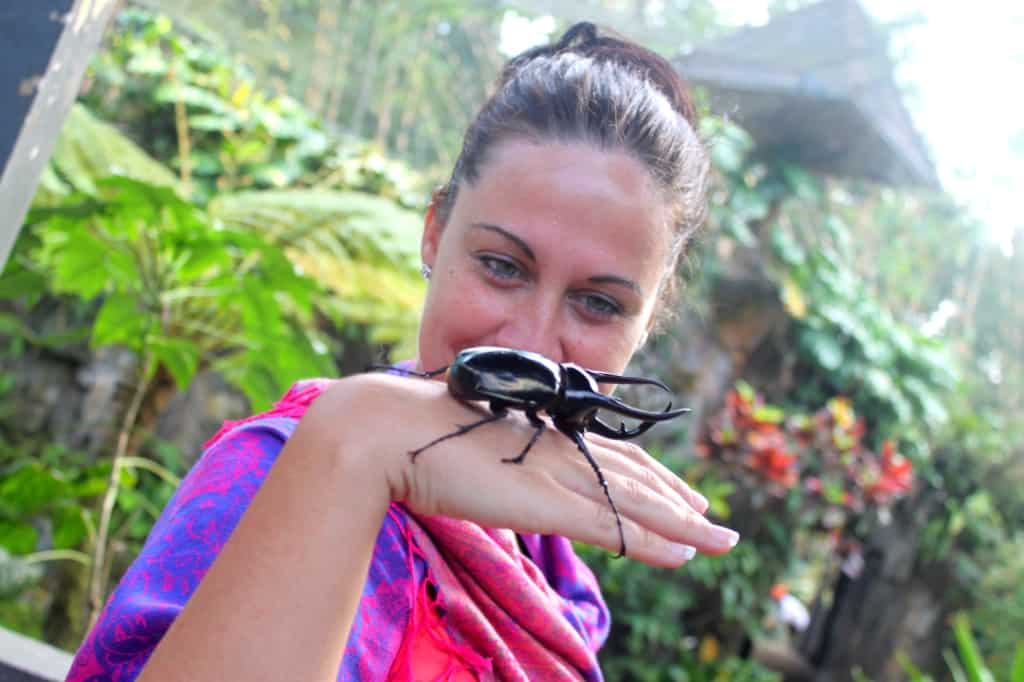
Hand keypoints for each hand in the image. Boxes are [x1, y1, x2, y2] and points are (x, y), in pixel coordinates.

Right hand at [318, 373, 738, 567]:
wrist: (391, 431)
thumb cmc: (416, 435)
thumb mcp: (467, 446)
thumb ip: (493, 457)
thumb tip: (492, 464)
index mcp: (542, 434)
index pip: (611, 457)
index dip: (650, 476)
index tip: (677, 490)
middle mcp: (559, 451)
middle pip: (636, 478)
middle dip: (679, 500)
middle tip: (711, 516)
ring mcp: (556, 475)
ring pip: (638, 504)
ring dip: (685, 525)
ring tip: (720, 540)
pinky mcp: (546, 502)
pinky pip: (613, 527)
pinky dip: (653, 541)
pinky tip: (683, 553)